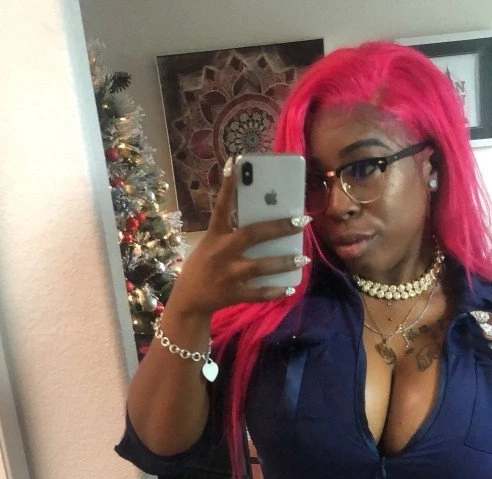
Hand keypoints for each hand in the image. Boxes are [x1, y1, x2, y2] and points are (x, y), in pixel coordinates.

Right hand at [167, 157, 310, 317]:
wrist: (188, 301)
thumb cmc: (204, 266)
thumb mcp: (210, 245)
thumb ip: (232, 234)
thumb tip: (265, 221)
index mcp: (214, 235)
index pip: (221, 207)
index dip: (229, 186)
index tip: (237, 164)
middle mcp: (221, 252)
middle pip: (252, 235)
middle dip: (278, 227)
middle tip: (302, 221)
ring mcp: (227, 275)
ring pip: (260, 266)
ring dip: (283, 262)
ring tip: (303, 258)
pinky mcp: (233, 294)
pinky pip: (259, 293)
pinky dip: (275, 291)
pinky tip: (290, 287)